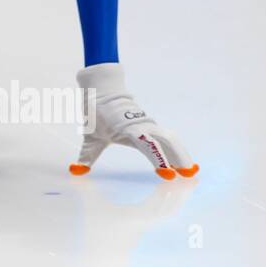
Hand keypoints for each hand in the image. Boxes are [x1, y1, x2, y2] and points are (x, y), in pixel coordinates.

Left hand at [72, 63, 197, 179]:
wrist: (103, 89)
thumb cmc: (96, 113)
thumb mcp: (90, 137)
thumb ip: (86, 156)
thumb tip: (75, 171)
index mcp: (128, 129)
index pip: (147, 146)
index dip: (158, 160)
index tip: (166, 175)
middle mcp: (142, 126)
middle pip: (166, 142)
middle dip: (178, 158)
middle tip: (189, 177)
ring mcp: (149, 125)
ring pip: (170, 139)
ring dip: (180, 154)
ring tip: (190, 172)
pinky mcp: (151, 125)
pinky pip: (167, 137)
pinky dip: (176, 148)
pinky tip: (181, 161)